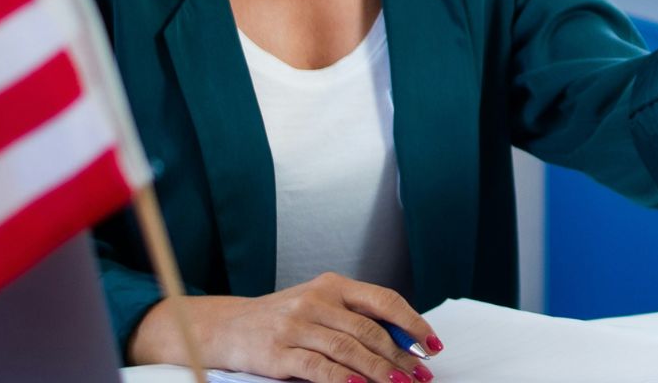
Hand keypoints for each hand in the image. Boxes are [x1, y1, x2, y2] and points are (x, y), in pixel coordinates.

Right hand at [130, 273, 439, 382]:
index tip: (432, 344)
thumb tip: (404, 340)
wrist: (226, 327)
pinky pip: (318, 368)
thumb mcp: (319, 305)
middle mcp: (316, 300)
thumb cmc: (281, 318)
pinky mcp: (278, 352)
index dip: (412, 323)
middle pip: (369, 329)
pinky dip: (343, 379)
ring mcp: (295, 325)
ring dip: (378, 371)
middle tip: (419, 374)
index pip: (383, 300)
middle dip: (400, 355)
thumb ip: (355, 316)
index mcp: (332, 284)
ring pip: (348, 349)